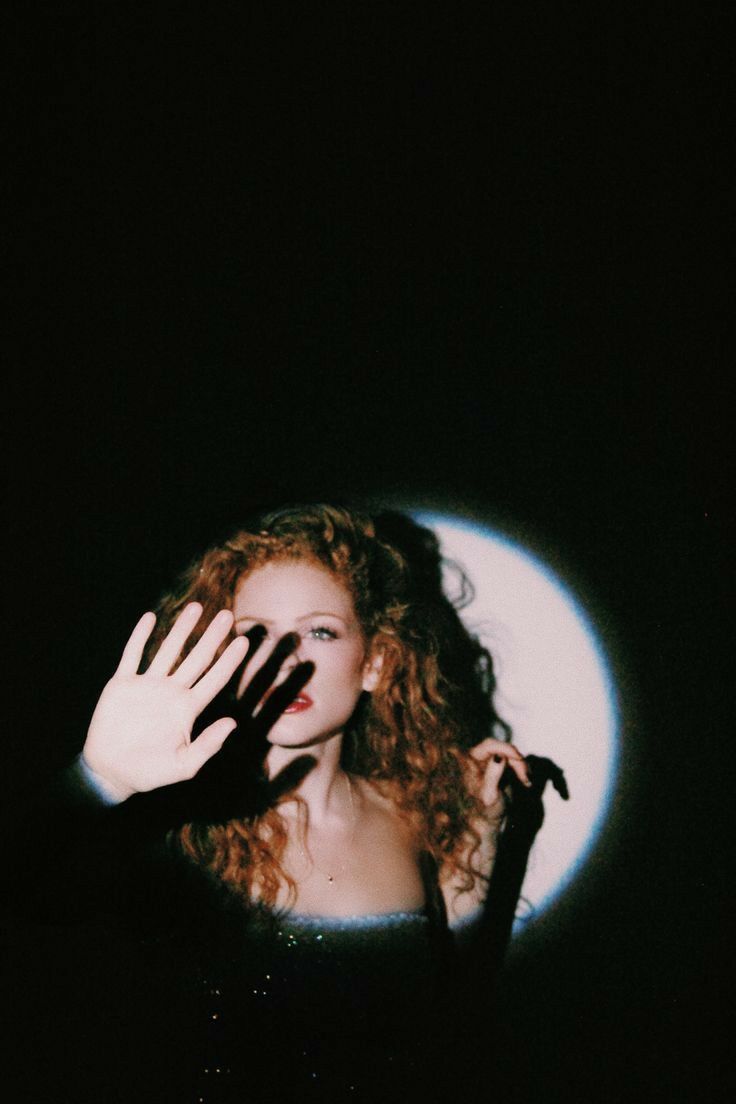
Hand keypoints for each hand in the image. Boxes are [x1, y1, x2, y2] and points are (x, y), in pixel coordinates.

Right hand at [83, 604, 307, 802]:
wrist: (111, 772)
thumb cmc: (150, 772)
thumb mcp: (184, 766)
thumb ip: (208, 745)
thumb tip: (232, 723)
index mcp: (187, 709)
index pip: (214, 679)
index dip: (229, 661)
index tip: (244, 642)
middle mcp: (171, 692)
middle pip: (196, 658)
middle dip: (211, 637)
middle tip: (227, 615)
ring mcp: (147, 685)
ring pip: (168, 650)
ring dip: (181, 629)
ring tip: (195, 607)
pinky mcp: (122, 684)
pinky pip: (132, 655)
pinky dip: (140, 636)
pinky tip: (150, 618)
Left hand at [468, 737, 530, 808]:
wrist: (490, 820)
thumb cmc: (487, 810)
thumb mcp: (490, 795)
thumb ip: (493, 775)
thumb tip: (499, 756)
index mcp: (471, 762)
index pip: (489, 745)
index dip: (505, 748)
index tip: (519, 757)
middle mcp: (479, 758)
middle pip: (503, 748)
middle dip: (517, 760)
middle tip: (526, 777)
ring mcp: (490, 760)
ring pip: (511, 753)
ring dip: (522, 765)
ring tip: (526, 782)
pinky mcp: (500, 765)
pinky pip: (515, 760)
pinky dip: (522, 768)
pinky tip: (526, 781)